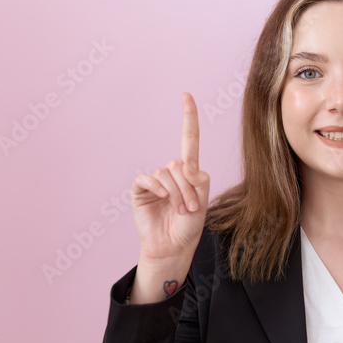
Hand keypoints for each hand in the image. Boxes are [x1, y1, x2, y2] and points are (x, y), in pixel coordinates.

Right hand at [131, 92, 210, 262]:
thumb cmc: (188, 226)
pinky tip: (161, 197)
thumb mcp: (202, 202)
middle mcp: (172, 172)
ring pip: (166, 172)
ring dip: (176, 193)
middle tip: (189, 209)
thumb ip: (198, 181)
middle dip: (188, 188)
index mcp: (189, 172)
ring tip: (179, 210)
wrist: (172, 246)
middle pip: (180, 164)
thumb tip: (185, 165)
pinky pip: (147, 178)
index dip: (188, 118)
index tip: (186, 96)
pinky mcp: (141, 189)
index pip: (189, 140)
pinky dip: (156, 186)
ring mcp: (156, 180)